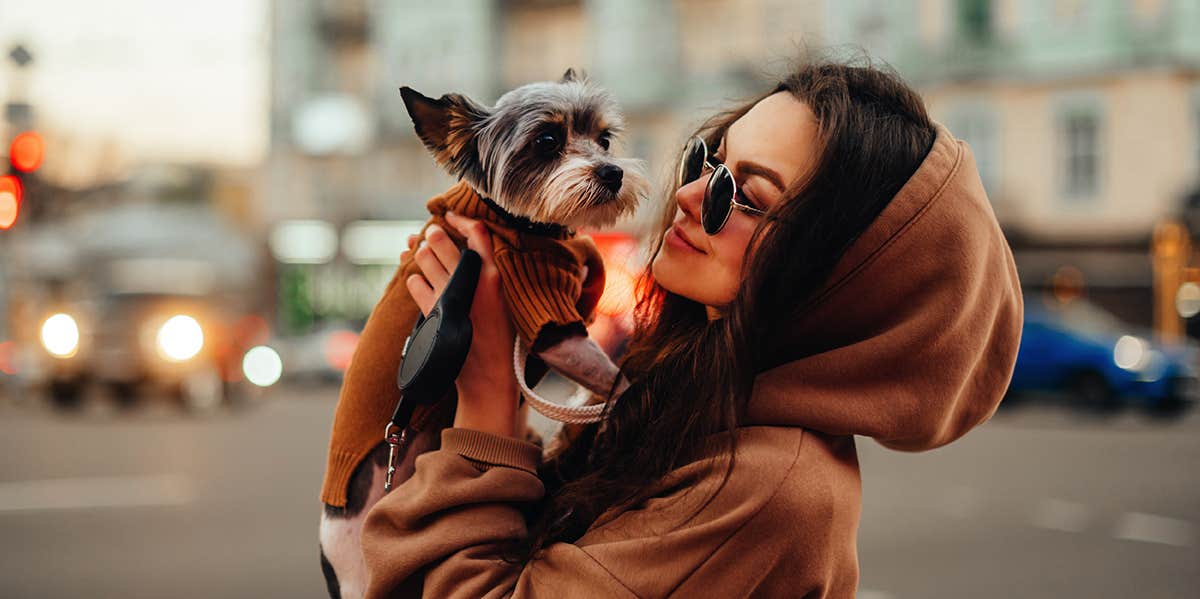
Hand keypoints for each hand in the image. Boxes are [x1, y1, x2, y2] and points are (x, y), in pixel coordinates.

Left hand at [406, 213, 519, 437]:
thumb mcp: (505, 301)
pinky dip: (414, 282)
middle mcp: (473, 282)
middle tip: (429, 237)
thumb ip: (488, 275)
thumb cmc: (500, 338)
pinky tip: (417, 284)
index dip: (459, 220)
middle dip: (431, 237)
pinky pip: (415, 284)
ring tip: (422, 257)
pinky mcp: (436, 313)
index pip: (476, 233)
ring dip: (420, 257)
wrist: (489, 375)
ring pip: (424, 260)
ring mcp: (452, 296)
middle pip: (441, 242)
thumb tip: (462, 248)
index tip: (449, 216)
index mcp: (495, 276)